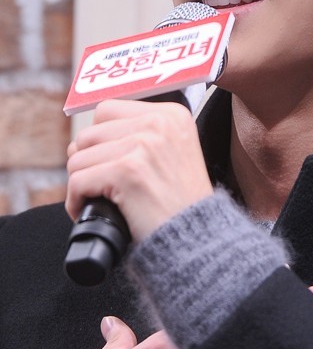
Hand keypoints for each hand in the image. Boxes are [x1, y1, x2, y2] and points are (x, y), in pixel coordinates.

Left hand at [66, 99, 212, 241]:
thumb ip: (138, 136)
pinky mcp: (127, 171)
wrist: (199, 239)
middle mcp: (159, 123)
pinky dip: (76, 201)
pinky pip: (78, 181)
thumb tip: (77, 144)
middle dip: (88, 163)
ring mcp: (143, 145)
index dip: (100, 139)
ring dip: (81, 183)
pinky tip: (89, 211)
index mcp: (171, 114)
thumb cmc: (181, 203)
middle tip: (101, 186)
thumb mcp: (173, 153)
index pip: (108, 110)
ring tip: (99, 199)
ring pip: (78, 158)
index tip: (109, 163)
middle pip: (88, 134)